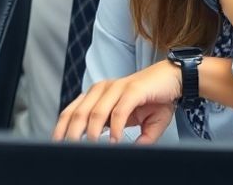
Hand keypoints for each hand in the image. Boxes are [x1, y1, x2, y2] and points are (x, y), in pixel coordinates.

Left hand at [53, 60, 180, 142]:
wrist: (175, 80)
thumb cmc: (154, 101)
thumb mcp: (137, 123)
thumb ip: (128, 137)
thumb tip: (123, 154)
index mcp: (98, 96)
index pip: (72, 111)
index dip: (62, 129)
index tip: (57, 146)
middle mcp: (103, 90)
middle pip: (78, 113)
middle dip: (71, 134)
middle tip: (69, 151)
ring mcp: (117, 88)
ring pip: (95, 112)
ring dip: (91, 133)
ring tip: (90, 148)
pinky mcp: (133, 89)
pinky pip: (119, 111)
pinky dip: (115, 128)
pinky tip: (115, 141)